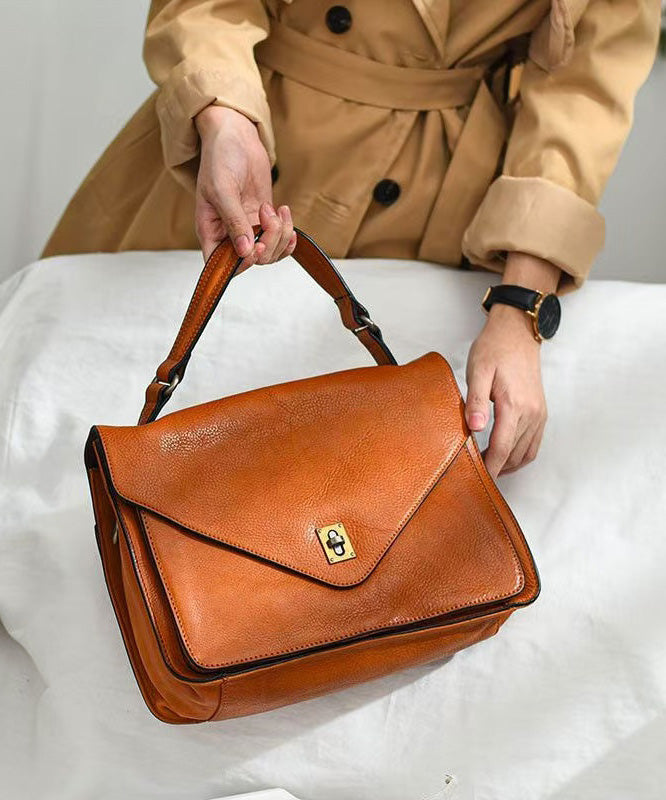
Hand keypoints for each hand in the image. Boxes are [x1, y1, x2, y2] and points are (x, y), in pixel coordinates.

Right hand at [194, 104, 296, 270]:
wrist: (236, 137)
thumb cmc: (220, 158)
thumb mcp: (222, 189)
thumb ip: (233, 221)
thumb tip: (244, 250)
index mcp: (210, 230)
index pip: (220, 263)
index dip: (240, 264)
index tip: (254, 247)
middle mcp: (229, 234)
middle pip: (252, 259)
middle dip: (267, 242)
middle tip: (269, 217)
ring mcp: (248, 228)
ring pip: (269, 252)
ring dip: (280, 235)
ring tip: (277, 209)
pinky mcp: (264, 220)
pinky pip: (280, 241)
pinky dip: (288, 233)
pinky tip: (286, 216)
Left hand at [465, 304, 546, 478]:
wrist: (518, 332)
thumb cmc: (494, 349)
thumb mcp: (478, 371)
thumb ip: (476, 401)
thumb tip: (474, 428)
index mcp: (514, 405)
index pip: (500, 448)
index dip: (488, 466)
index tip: (476, 477)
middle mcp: (531, 413)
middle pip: (512, 454)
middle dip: (495, 468)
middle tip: (474, 474)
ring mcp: (539, 414)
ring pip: (524, 453)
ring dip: (507, 465)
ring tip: (487, 468)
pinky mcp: (541, 412)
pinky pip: (533, 444)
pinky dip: (519, 456)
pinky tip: (504, 457)